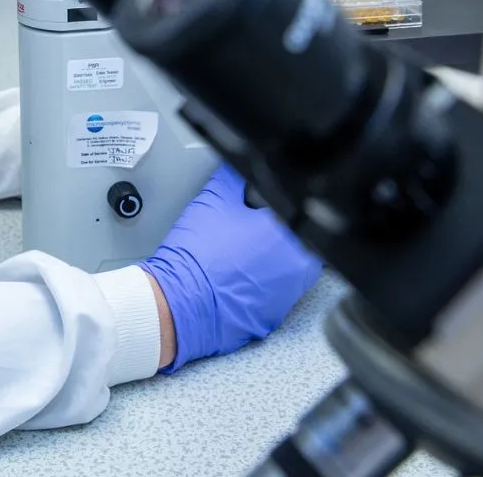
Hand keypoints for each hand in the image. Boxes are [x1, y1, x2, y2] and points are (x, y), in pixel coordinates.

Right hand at [141, 164, 320, 371]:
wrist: (180, 303)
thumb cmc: (198, 256)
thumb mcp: (213, 199)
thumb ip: (234, 177)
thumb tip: (240, 166)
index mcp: (292, 235)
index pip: (302, 211)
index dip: (283, 205)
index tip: (266, 205)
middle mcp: (300, 268)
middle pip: (302, 241)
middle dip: (282, 232)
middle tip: (254, 226)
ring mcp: (289, 296)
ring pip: (291, 269)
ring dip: (275, 259)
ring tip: (243, 252)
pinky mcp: (274, 316)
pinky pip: (277, 293)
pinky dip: (264, 284)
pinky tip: (239, 276)